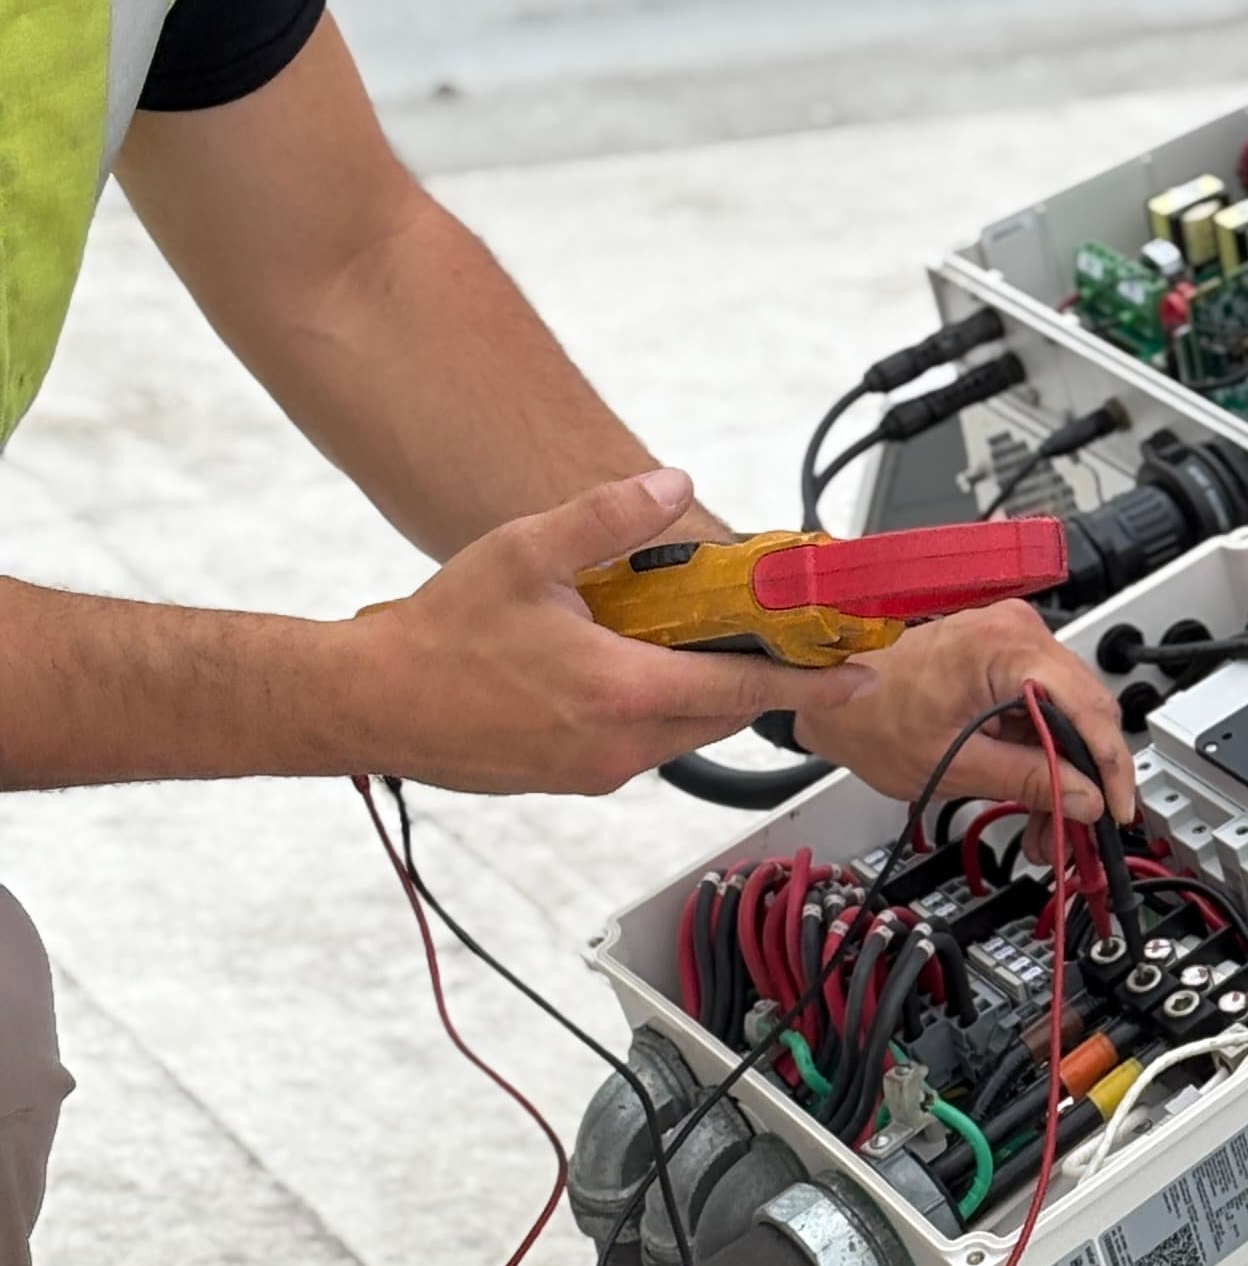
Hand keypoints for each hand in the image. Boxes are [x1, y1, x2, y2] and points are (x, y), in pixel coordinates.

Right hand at [345, 469, 828, 794]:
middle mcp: (617, 746)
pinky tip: (622, 668)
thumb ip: (606, 518)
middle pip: (718, 714)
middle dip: (747, 677)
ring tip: (678, 641)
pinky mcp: (571, 780)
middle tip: (767, 636)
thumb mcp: (524, 553)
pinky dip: (653, 710)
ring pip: (679, 732)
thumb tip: (668, 484)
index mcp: (619, 693)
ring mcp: (594, 771)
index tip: (860, 677)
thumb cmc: (437, 636)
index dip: (809, 683)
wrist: (369, 702)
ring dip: (694, 693)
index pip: (742, 693)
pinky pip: (639, 746)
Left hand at [792, 599, 1134, 830]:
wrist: (829, 696)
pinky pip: (1043, 709)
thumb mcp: (955, 765)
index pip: (1091, 707)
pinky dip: (1042, 753)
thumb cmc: (869, 715)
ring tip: (1046, 827)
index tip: (1116, 811)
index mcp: (1006, 646)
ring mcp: (1012, 643)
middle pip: (1086, 712)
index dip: (1111, 767)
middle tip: (1076, 831)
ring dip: (1063, 773)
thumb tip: (1085, 799)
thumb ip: (1029, 781)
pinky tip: (1034, 793)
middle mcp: (1018, 632)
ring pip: (1068, 717)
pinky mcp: (1004, 661)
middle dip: (1084, 780)